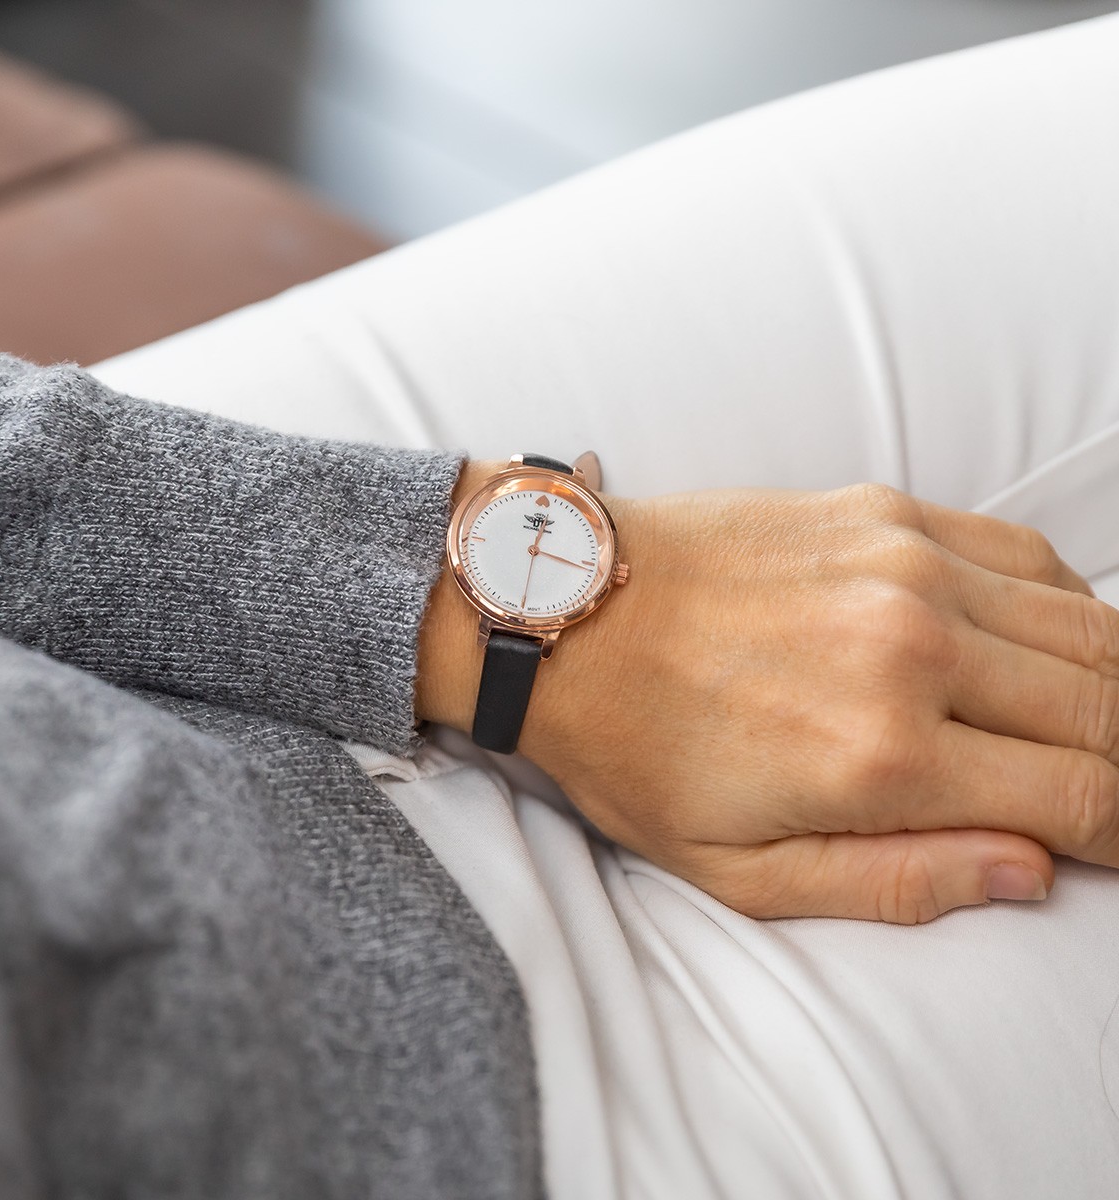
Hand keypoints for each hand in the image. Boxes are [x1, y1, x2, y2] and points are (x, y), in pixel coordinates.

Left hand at [418, 469, 1117, 922]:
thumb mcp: (739, 870)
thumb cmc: (637, 747)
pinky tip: (1051, 641)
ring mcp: (904, 566)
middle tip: (1104, 788)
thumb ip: (898, 881)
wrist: (565, 615)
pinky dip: (1067, 603)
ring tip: (1092, 726)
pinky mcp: (885, 513)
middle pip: (1106, 708)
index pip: (1083, 796)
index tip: (1114, 844)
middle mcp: (912, 650)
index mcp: (880, 756)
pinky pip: (1026, 554)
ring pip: (1088, 627)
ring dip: (1111, 685)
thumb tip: (1031, 870)